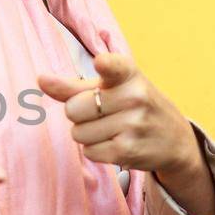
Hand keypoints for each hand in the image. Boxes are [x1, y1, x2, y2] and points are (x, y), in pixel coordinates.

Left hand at [35, 53, 198, 176]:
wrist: (174, 139)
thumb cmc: (134, 105)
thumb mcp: (112, 87)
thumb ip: (74, 85)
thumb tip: (40, 80)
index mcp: (128, 73)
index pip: (115, 66)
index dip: (105, 65)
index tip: (101, 63)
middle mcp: (135, 96)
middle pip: (73, 109)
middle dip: (79, 115)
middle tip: (102, 113)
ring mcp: (133, 125)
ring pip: (78, 133)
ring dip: (87, 134)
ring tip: (111, 129)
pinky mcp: (129, 150)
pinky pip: (89, 152)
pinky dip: (96, 150)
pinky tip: (115, 143)